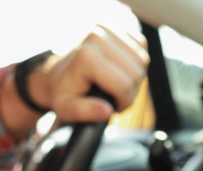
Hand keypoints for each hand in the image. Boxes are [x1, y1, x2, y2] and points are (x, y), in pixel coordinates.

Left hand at [28, 26, 148, 122]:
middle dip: (130, 91)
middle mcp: (98, 36)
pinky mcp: (117, 26)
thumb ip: (85, 112)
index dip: (123, 102)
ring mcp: (108, 28)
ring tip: (118, 85)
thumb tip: (107, 111)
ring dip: (135, 78)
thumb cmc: (64, 93)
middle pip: (136, 73)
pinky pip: (142, 47)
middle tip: (115, 97)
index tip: (113, 108)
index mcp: (87, 56)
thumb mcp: (67, 109)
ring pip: (143, 60)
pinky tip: (121, 69)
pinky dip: (136, 62)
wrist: (59, 74)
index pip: (124, 85)